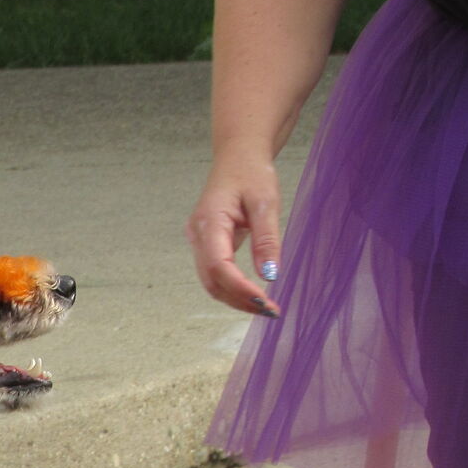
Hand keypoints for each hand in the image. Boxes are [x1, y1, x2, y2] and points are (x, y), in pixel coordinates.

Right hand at [186, 156, 282, 317]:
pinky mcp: (205, 245)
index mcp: (209, 222)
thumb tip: (270, 275)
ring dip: (236, 298)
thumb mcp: (266, 203)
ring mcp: (198, 242)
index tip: (265, 301)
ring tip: (264, 306)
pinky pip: (214, 275)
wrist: (238, 157)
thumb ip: (267, 240)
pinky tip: (252, 293)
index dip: (240, 288)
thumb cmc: (251, 173)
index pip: (219, 266)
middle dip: (239, 300)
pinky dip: (232, 288)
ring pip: (211, 283)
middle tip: (270, 311)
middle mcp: (197, 236)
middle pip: (212, 281)